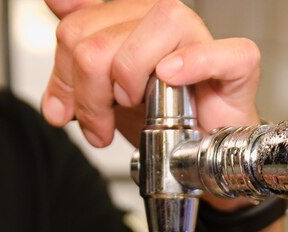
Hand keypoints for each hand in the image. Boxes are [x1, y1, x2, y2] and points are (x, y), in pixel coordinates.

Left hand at [42, 0, 260, 146]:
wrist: (195, 154)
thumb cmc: (156, 121)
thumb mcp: (100, 98)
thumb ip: (73, 71)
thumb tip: (53, 52)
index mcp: (127, 20)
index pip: (75, 30)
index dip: (64, 79)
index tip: (65, 111)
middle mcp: (159, 19)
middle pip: (99, 41)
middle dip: (89, 98)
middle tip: (98, 127)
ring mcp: (198, 38)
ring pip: (151, 30)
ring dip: (129, 81)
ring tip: (133, 108)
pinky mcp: (234, 64)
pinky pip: (215, 52)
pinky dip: (193, 63)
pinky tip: (172, 77)